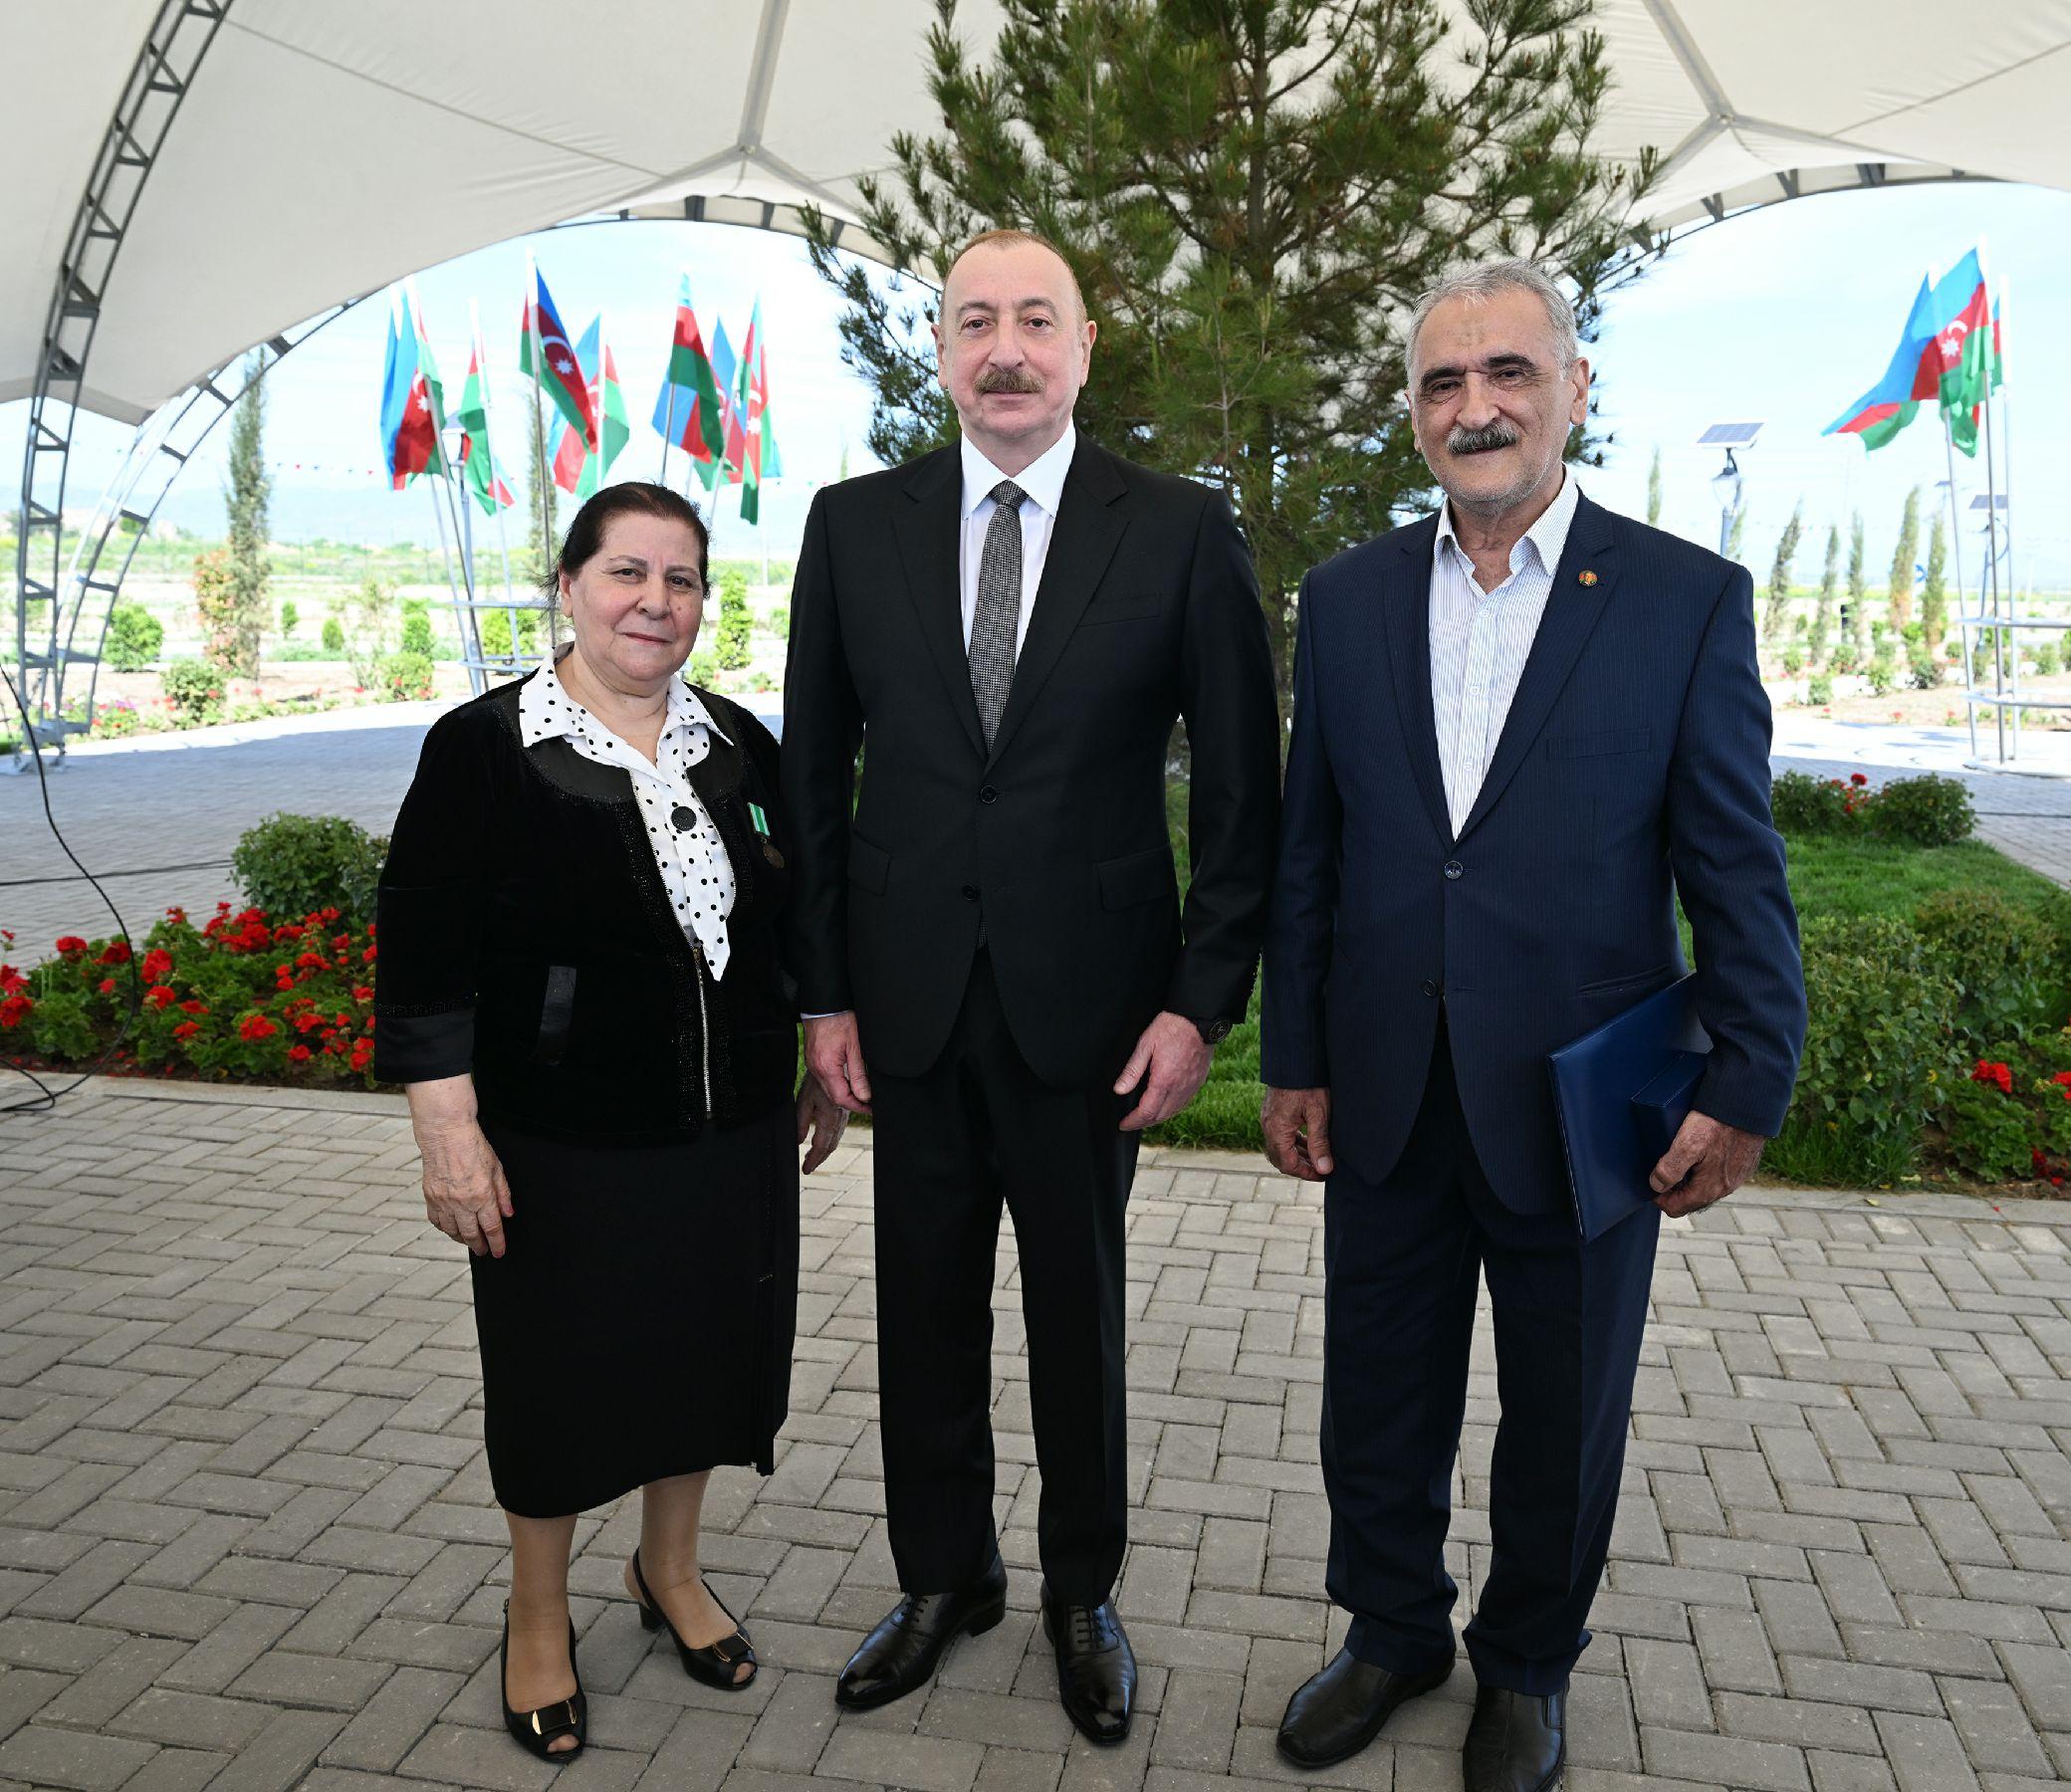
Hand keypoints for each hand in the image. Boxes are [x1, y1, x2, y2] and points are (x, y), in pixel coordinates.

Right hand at [416, 1117, 513, 1256]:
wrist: (446, 1134)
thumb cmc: (473, 1146)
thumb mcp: (497, 1169)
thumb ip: (503, 1194)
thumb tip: (508, 1213)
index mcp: (482, 1196)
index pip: (491, 1228)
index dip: (497, 1243)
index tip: (499, 1251)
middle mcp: (462, 1202)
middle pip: (471, 1234)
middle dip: (479, 1246)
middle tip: (484, 1250)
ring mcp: (444, 1201)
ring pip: (452, 1231)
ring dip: (462, 1239)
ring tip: (469, 1240)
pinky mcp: (430, 1197)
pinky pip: (436, 1221)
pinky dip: (445, 1228)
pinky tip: (451, 1228)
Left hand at [796, 1074, 848, 1173]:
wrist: (832, 1064)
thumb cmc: (816, 1080)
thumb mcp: (804, 1101)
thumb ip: (801, 1123)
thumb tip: (798, 1141)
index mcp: (829, 1119)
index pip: (821, 1146)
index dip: (813, 1160)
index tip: (805, 1169)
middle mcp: (839, 1120)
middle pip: (830, 1146)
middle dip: (819, 1158)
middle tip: (808, 1167)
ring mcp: (844, 1116)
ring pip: (836, 1139)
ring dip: (825, 1151)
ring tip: (813, 1158)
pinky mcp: (845, 1111)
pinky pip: (839, 1131)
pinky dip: (831, 1140)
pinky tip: (824, 1141)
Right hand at [803, 1012, 871, 1114]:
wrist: (824, 1005)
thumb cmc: (840, 1019)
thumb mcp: (855, 1046)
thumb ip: (859, 1074)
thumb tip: (865, 1095)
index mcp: (827, 1067)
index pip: (841, 1098)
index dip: (857, 1107)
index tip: (870, 1109)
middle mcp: (817, 1069)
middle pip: (833, 1096)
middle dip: (851, 1103)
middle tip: (868, 1105)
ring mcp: (813, 1065)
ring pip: (828, 1089)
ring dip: (844, 1094)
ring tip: (861, 1095)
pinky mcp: (813, 1060)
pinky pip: (824, 1079)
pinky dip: (837, 1084)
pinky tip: (848, 1081)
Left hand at [1115, 1011, 1213, 1131]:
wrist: (1198, 1018)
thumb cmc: (1171, 1027)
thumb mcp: (1145, 1045)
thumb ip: (1132, 1070)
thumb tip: (1119, 1090)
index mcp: (1164, 1080)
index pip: (1147, 1111)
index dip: (1133, 1121)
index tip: (1124, 1124)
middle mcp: (1180, 1088)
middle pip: (1160, 1116)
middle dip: (1143, 1123)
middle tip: (1131, 1123)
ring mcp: (1191, 1086)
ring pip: (1173, 1112)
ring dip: (1158, 1118)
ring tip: (1145, 1118)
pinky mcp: (1198, 1081)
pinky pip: (1184, 1103)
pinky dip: (1171, 1110)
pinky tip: (1165, 1107)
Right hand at [1262, 1086, 1333, 1180]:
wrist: (1295, 1058)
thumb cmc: (1308, 1084)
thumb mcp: (1318, 1114)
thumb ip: (1320, 1143)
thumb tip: (1325, 1169)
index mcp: (1277, 1130)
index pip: (1288, 1164)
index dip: (1307, 1173)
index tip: (1325, 1174)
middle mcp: (1268, 1126)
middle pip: (1281, 1159)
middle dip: (1301, 1167)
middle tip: (1322, 1169)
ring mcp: (1268, 1119)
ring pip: (1280, 1148)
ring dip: (1298, 1155)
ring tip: (1318, 1157)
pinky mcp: (1271, 1113)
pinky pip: (1279, 1135)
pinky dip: (1293, 1142)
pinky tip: (1308, 1140)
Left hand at [1649, 1110, 1764, 1217]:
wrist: (1748, 1106)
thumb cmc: (1718, 1123)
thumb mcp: (1687, 1144)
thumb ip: (1670, 1168)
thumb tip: (1656, 1186)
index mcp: (1709, 1188)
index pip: (1677, 1208)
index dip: (1659, 1198)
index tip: (1651, 1183)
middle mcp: (1725, 1188)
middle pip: (1691, 1201)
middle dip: (1673, 1191)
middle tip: (1661, 1170)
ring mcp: (1736, 1178)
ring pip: (1705, 1189)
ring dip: (1689, 1181)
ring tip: (1678, 1160)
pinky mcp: (1742, 1165)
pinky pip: (1719, 1176)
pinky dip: (1705, 1171)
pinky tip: (1699, 1154)